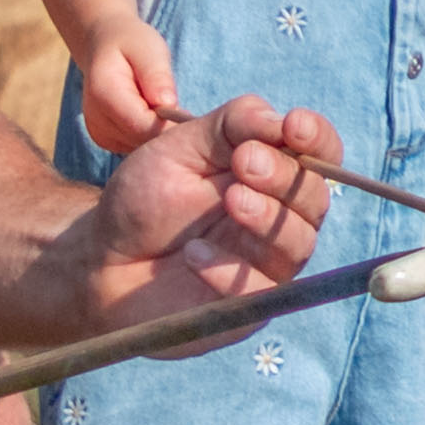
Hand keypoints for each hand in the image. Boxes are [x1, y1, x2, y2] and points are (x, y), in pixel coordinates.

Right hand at [75, 24, 181, 158]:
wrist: (104, 45)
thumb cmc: (131, 43)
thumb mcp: (149, 49)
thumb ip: (157, 76)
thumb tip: (168, 105)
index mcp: (104, 94)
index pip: (143, 126)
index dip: (170, 125)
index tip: (189, 115)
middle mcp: (96, 119)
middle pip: (142, 140)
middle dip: (166, 129)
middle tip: (180, 109)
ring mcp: (98, 132)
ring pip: (140, 147)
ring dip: (158, 132)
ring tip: (163, 106)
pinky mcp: (105, 139)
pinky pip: (135, 146)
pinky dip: (149, 135)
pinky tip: (152, 115)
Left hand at [96, 93, 336, 299]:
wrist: (102, 257)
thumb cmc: (145, 198)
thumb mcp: (179, 147)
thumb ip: (231, 125)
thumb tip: (280, 119)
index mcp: (271, 172)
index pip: (321, 154)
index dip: (318, 140)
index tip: (294, 127)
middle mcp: (281, 216)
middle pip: (315, 198)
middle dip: (285, 176)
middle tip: (243, 163)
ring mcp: (268, 262)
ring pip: (299, 242)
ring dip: (270, 218)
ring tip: (231, 201)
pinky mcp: (248, 304)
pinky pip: (260, 288)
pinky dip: (228, 267)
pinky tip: (193, 254)